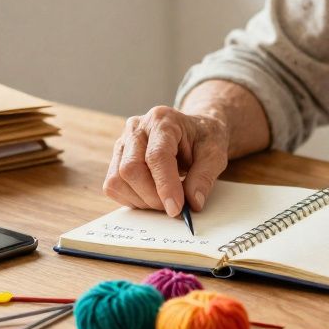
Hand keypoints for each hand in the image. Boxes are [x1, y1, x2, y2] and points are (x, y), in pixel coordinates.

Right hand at [103, 106, 229, 215]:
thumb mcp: (215, 154)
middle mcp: (136, 128)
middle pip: (131, 169)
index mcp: (163, 120)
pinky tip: (151, 196)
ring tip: (164, 200)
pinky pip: (114, 187)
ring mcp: (122, 143)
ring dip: (142, 200)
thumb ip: (204, 177)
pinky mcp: (116, 159)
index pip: (156, 156)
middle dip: (153, 197)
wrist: (194, 131)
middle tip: (174, 207)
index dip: (165, 186)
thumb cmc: (203, 139)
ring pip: (117, 180)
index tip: (176, 208)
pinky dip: (132, 199)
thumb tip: (193, 202)